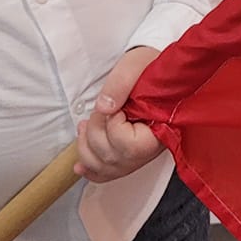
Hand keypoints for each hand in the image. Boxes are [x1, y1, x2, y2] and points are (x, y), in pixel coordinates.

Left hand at [75, 45, 161, 183]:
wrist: (154, 71)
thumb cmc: (147, 68)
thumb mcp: (133, 66)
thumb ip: (119, 85)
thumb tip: (103, 108)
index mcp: (161, 127)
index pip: (131, 146)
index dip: (113, 126)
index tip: (116, 107)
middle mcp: (152, 147)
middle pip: (114, 159)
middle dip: (94, 134)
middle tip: (97, 112)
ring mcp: (140, 154)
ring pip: (107, 168)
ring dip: (87, 150)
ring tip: (85, 128)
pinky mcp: (129, 155)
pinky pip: (108, 173)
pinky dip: (91, 170)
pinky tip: (80, 165)